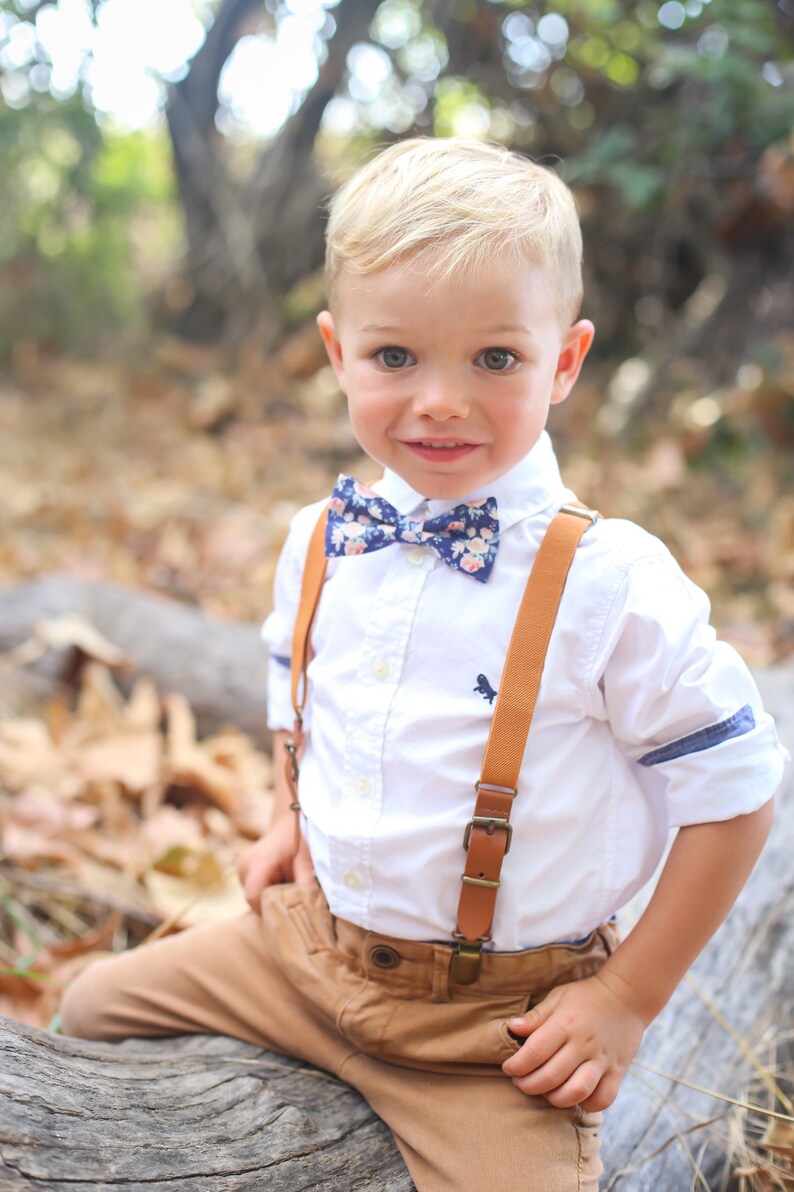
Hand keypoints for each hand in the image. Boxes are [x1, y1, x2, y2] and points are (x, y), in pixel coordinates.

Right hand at [237, 815, 314, 912]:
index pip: (254, 897)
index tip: (289, 913)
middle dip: (273, 905)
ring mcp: (242, 868)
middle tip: (293, 903)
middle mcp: (245, 865)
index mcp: (259, 862)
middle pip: (253, 899)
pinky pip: (254, 890)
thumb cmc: (300, 840)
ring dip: (270, 898)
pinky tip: (282, 884)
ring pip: (253, 896)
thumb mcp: (307, 862)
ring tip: (288, 889)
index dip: (270, 910)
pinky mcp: (244, 871)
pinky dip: (267, 892)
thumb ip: (305, 885)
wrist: (289, 823)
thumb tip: (309, 911)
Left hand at [501, 971, 646, 1110]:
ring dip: (555, 1098)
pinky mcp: (618, 1072)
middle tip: (520, 1082)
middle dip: (528, 1085)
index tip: (508, 1068)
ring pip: (576, 1092)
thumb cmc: (587, 996)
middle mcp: (584, 1044)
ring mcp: (602, 1061)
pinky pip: (603, 1099)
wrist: (627, 996)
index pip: (535, 1052)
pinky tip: (574, 1095)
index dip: (517, 1065)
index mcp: (566, 1024)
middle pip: (551, 1076)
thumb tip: (510, 1027)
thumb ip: (535, 1016)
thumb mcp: (558, 997)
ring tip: (545, 1091)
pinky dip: (586, 1104)